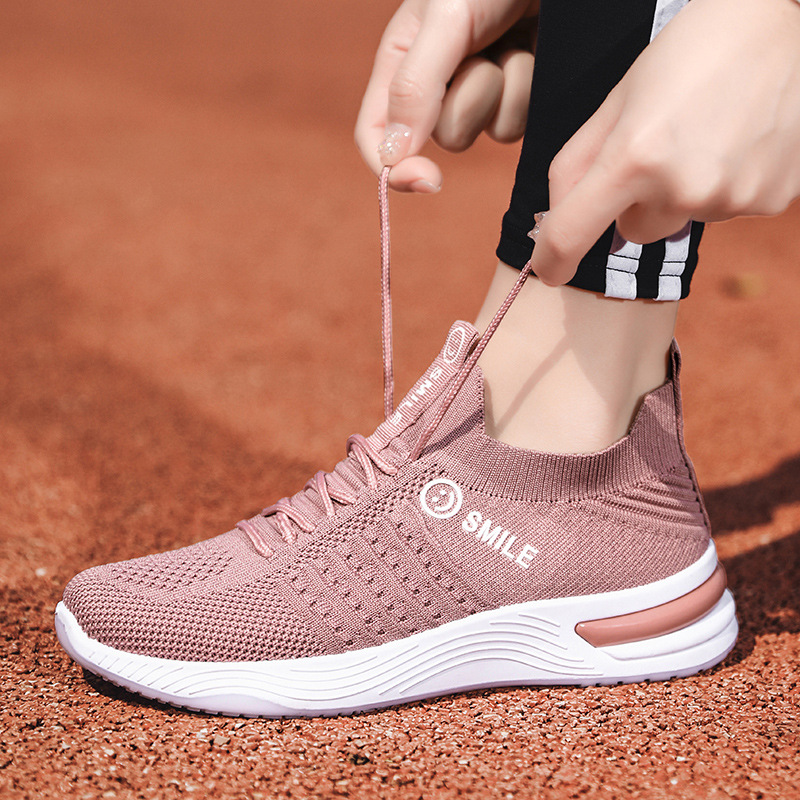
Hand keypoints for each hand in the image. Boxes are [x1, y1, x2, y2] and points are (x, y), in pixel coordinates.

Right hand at [355, 0, 538, 192]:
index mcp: (399, 64)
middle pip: (441, 137)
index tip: (427, 180)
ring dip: (505, 90)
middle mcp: (435, 85)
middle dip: (469, 101)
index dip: (394, 166)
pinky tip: (531, 49)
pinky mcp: (514, 96)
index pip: (376, 136)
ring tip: (511, 40)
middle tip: (482, 49)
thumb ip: (414, 86)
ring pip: (484, 132)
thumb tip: (393, 155)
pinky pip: (516, 125)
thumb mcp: (445, 18)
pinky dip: (528, 89)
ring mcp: (478, 93)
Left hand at [531, 0, 799, 286]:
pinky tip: (738, 143)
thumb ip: (575, 166)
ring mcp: (731, 197)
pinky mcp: (770, 200)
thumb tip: (554, 221)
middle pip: (633, 232)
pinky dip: (724, 187)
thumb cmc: (687, 57)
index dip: (551, 260)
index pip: (571, 234)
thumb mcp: (616, 103)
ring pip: (679, 222)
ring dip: (682, 193)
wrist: (781, 23)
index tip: (548, 270)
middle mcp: (682, 187)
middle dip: (637, 201)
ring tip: (708, 135)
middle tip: (663, 146)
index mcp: (633, 157)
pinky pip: (723, 212)